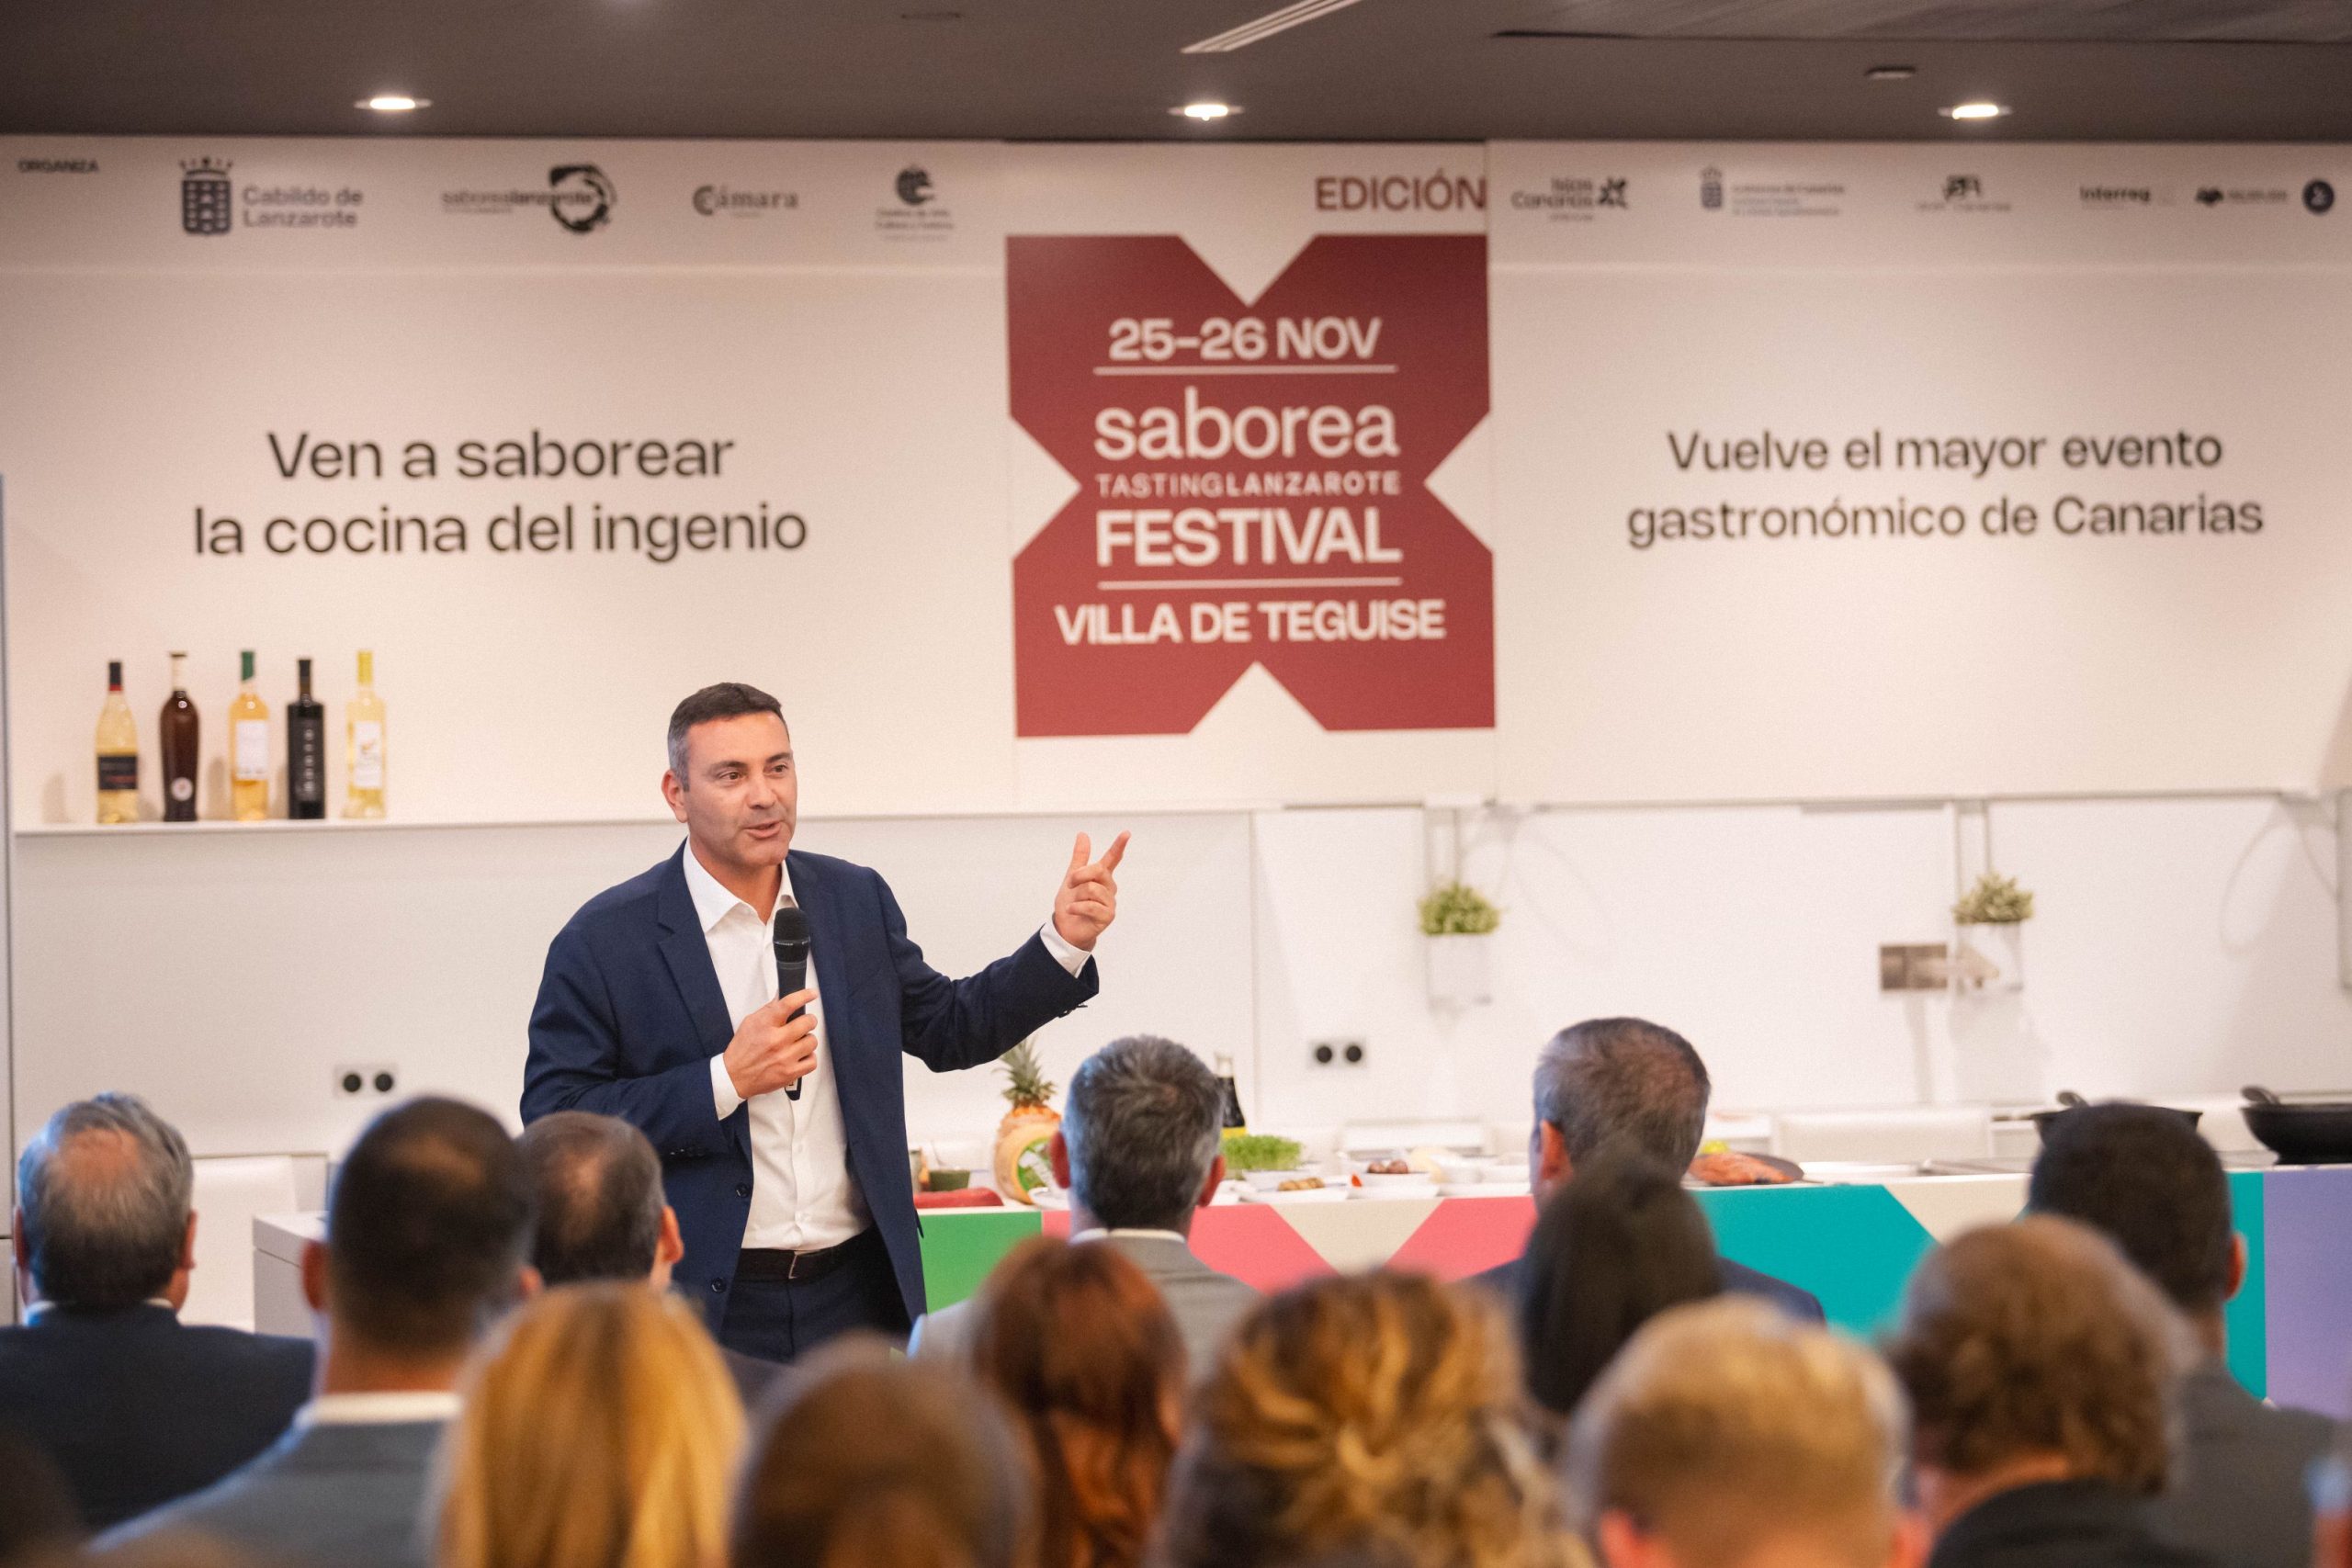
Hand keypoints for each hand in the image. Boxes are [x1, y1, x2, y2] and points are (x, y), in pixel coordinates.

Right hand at [722, 989, 818, 1098]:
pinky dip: (808, 1057)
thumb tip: (782, 995)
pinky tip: (799, 1056)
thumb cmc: (742, 1051)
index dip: (804, 996)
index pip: (788, 1004)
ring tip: (798, 1043)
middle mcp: (776, 1041)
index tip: (811, 994)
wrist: (734, 1077)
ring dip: (807, 1040)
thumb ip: (769, 1009)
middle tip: (804, 1023)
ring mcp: (785, 1058)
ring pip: (812, 1041)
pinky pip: (812, 1061)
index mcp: (765, 1025)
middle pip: (807, 1022)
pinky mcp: (790, 1073)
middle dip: (808, 1020)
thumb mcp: (750, 1023)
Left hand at [1052, 831, 1128, 952]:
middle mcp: (1109, 887)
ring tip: (1073, 903)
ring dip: (1076, 896)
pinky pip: (1091, 906)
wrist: (1065, 927)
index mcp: (1101, 877)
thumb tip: (1083, 834)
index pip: (1112, 859)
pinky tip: (1072, 910)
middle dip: (1079, 875)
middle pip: (1098, 871)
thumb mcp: (1071, 878)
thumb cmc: (1071, 903)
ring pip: (1092, 889)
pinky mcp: (1108, 916)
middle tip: (1070, 884)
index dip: (1119, 846)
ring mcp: (1110, 902)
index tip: (1126, 833)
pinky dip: (1077, 907)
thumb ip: (1080, 858)